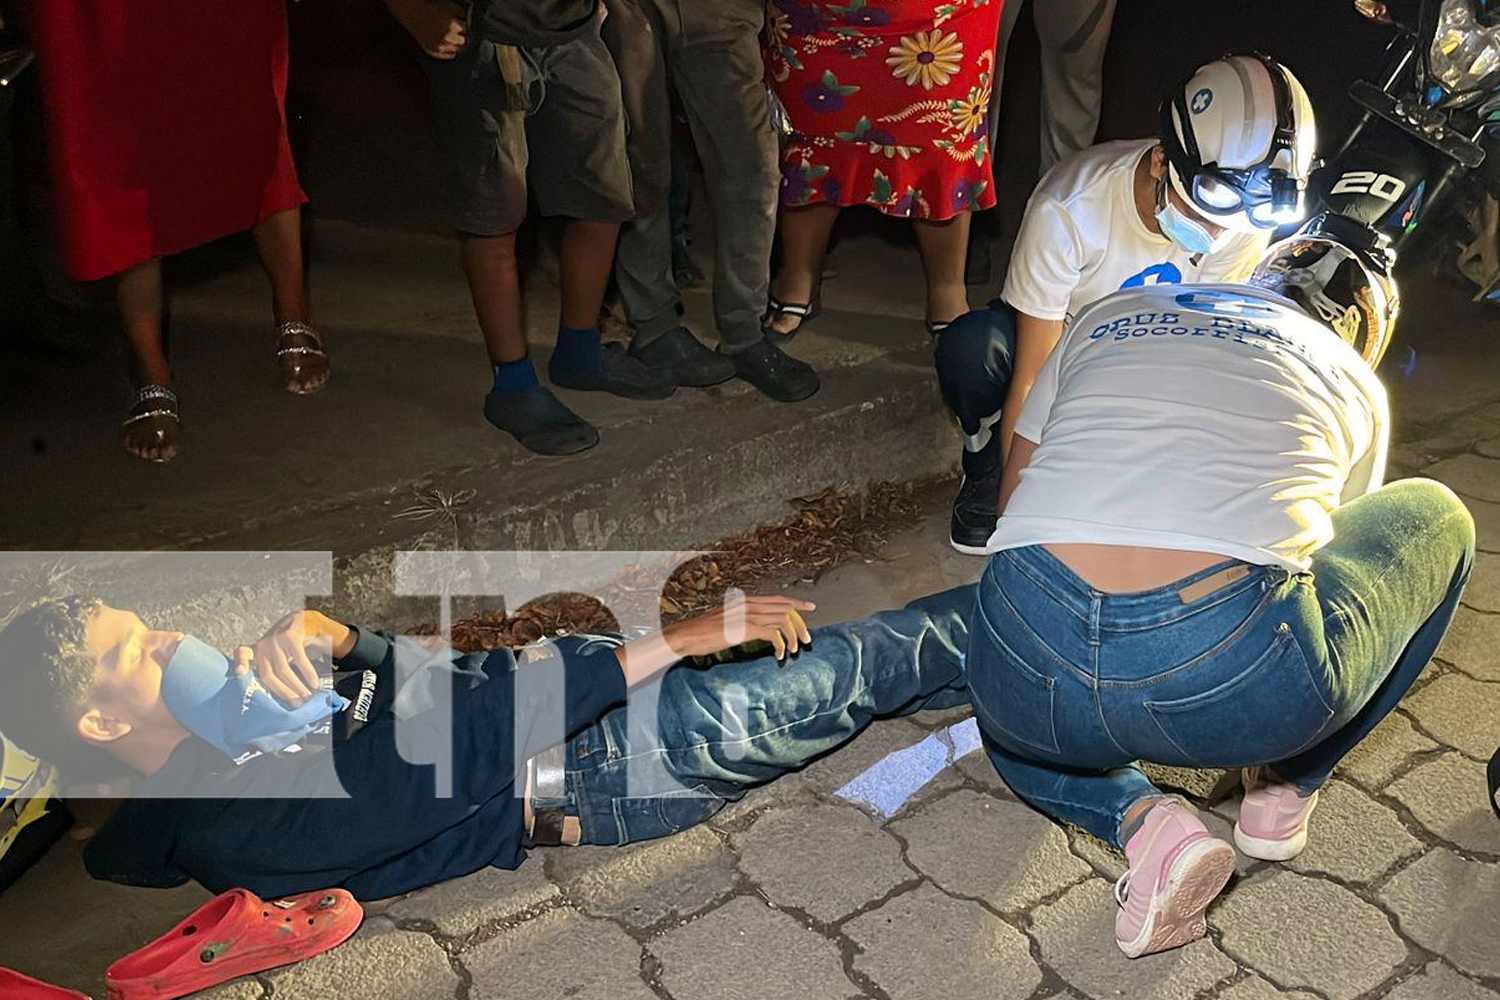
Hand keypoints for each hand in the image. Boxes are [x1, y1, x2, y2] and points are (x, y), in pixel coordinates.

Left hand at [232, 610, 353, 705]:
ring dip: (297, 686)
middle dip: (283, 692)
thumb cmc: (288, 644)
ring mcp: (275, 640)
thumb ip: (272, 671)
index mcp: (256, 651)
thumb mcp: (275, 654)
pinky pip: (298, 658)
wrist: (304, 620)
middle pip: (268, 675)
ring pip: (283, 670)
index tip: (240, 672)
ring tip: (307, 697)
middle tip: (297, 705)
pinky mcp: (290, 636)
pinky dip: (307, 672)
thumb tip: (284, 700)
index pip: (242, 653)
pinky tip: (314, 683)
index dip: (240, 662)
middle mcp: (263, 646)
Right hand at [387, 0, 466, 59]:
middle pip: (464, 42)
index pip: (467, 30)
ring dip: (457, 44)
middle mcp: (448, 38)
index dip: (464, 27)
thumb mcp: (449, 6)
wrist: (414, 16)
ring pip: (457, 50)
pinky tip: (448, 44)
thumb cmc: (432, 10)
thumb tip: (470, 23)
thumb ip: (462, 14)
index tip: (461, 25)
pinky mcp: (435, 53)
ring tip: (451, 37)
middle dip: (462, 36)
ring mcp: (441, 47)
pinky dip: (451, 51)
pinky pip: (449, 56)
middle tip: (457, 32)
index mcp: (452, 26)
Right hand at [662, 593, 814, 660]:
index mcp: (746, 600)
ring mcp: (748, 615)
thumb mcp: (727, 620)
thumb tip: (758, 626)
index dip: (797, 602)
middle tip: (806, 639)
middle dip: (800, 624)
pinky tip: (779, 655)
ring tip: (794, 650)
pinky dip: (781, 645)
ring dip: (793, 637)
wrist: (687, 635)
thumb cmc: (704, 631)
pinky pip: (774, 634)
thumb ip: (743, 619)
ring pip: (783, 621)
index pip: (779, 598)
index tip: (810, 607)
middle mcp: (750, 604)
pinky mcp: (746, 629)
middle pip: (786, 609)